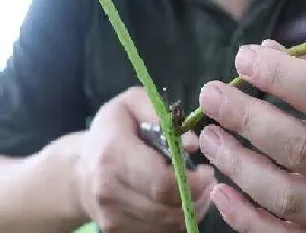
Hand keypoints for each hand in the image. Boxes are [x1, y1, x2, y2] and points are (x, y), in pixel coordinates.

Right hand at [76, 87, 215, 232]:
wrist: (79, 171)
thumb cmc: (110, 132)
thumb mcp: (130, 104)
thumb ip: (159, 114)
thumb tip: (191, 145)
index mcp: (113, 157)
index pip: (161, 182)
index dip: (192, 181)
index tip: (206, 171)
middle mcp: (109, 193)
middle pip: (168, 208)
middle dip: (197, 196)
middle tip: (207, 180)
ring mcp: (112, 219)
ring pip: (168, 225)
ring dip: (191, 209)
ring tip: (195, 189)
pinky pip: (161, 232)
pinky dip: (177, 219)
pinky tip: (178, 201)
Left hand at [198, 41, 305, 232]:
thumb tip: (267, 50)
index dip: (282, 75)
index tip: (243, 59)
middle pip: (299, 147)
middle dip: (246, 118)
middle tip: (210, 97)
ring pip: (285, 195)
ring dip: (238, 165)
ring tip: (207, 139)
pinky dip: (245, 218)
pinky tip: (219, 192)